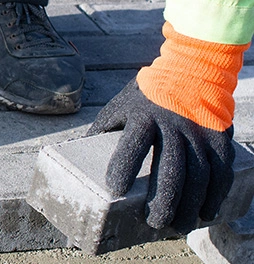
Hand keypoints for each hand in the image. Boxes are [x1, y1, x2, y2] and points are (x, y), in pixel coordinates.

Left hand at [87, 78, 234, 231]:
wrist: (191, 70)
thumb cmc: (145, 98)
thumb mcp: (119, 107)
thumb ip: (102, 131)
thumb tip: (74, 158)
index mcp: (142, 115)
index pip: (132, 142)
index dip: (124, 165)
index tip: (116, 188)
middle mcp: (172, 123)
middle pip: (171, 166)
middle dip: (164, 199)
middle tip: (155, 223)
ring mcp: (198, 130)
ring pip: (199, 173)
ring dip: (190, 203)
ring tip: (177, 225)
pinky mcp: (218, 136)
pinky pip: (221, 169)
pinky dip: (216, 193)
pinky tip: (206, 211)